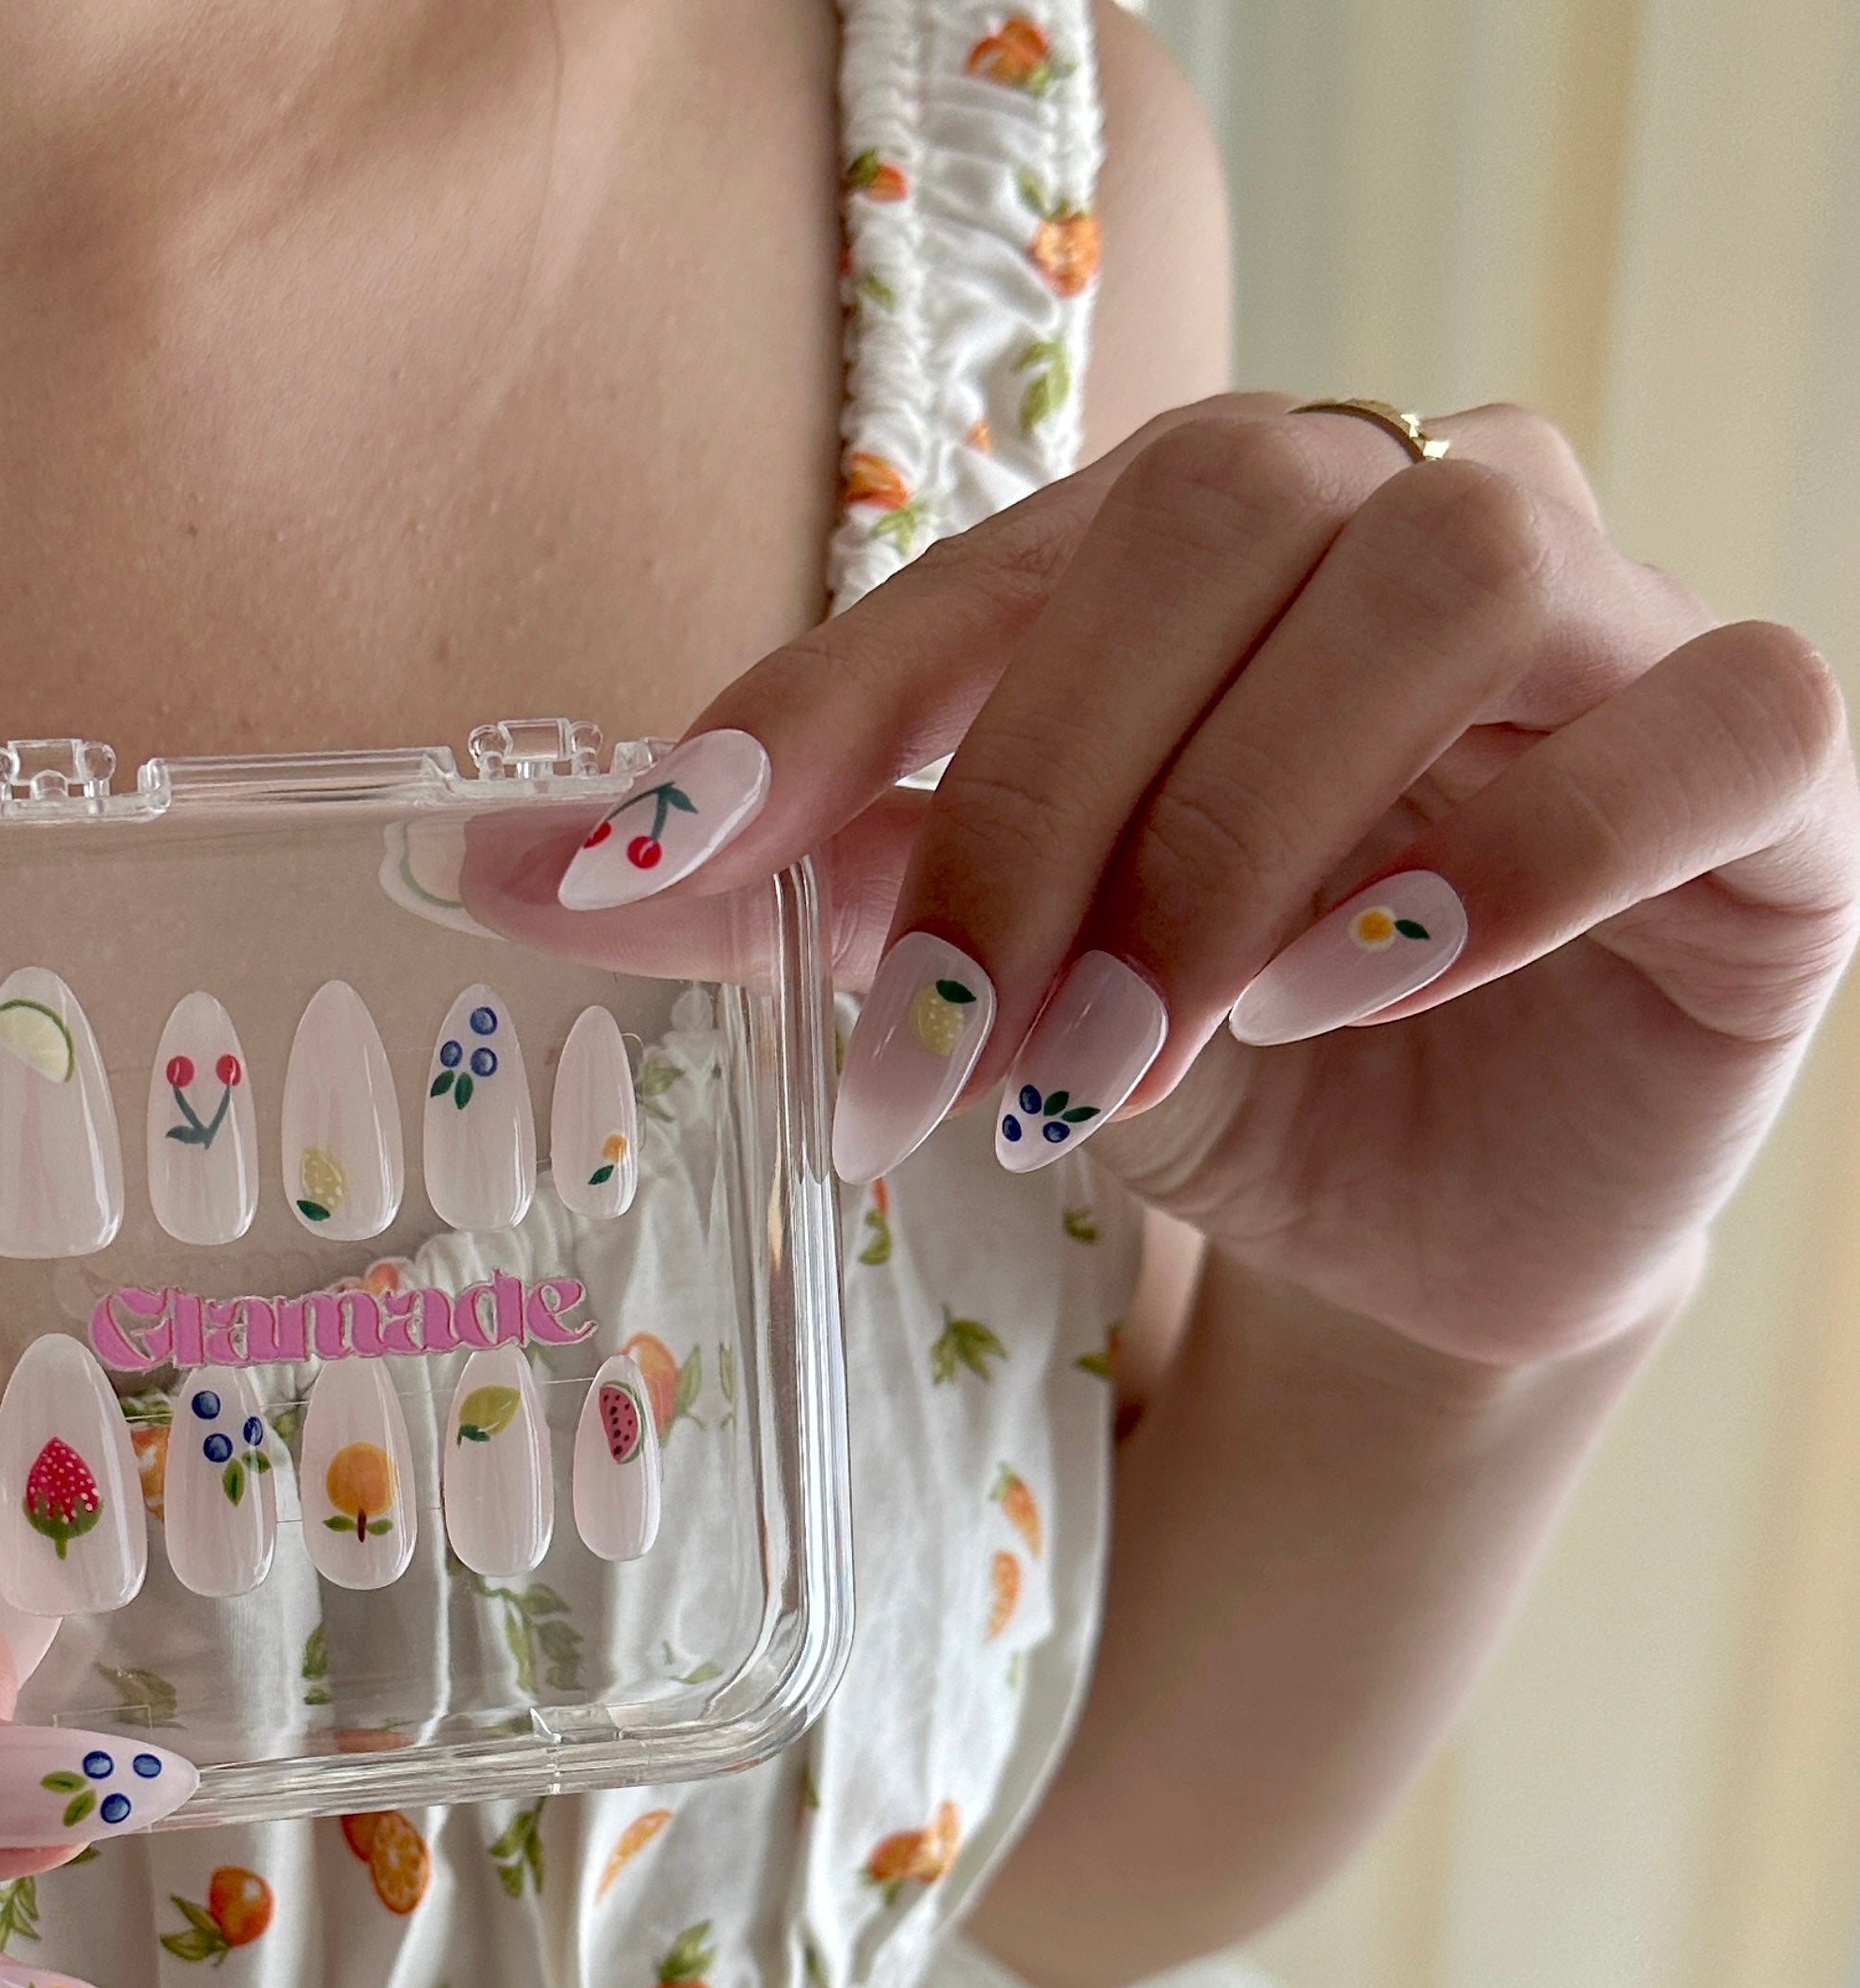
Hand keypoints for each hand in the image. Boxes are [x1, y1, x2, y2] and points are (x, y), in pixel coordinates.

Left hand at [505, 393, 1858, 1368]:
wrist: (1426, 1231)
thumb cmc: (1208, 1069)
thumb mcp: (988, 993)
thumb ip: (788, 904)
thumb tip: (496, 867)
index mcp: (1191, 558)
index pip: (997, 560)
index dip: (818, 704)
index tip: (648, 868)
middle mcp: (1391, 530)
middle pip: (1218, 515)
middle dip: (1038, 795)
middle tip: (938, 1049)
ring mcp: (1602, 631)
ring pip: (1451, 572)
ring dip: (1242, 827)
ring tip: (1121, 1049)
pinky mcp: (1765, 773)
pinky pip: (1709, 716)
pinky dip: (1519, 854)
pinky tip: (1360, 987)